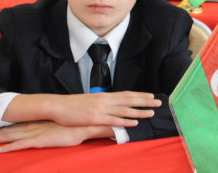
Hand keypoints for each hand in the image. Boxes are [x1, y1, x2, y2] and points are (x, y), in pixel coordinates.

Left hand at [0, 121, 111, 152]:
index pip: (13, 126)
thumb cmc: (73, 126)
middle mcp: (32, 126)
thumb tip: (43, 129)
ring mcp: (35, 133)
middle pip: (7, 130)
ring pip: (9, 136)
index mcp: (36, 123)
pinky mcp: (40, 141)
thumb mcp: (57, 125)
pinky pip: (21, 145)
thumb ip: (47, 127)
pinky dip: (8, 147)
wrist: (83, 124)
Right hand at [4, 91, 160, 127]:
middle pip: (129, 100)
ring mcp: (101, 109)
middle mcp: (105, 100)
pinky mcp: (95, 118)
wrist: (57, 106)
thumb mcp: (90, 101)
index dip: (139, 95)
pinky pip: (113, 120)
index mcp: (104, 95)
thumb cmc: (73, 105)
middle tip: (159, 102)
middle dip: (145, 101)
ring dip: (139, 112)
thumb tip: (112, 105)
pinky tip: (134, 123)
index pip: (126, 94)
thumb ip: (102, 103)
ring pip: (124, 110)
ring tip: (151, 113)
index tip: (151, 95)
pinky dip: (125, 121)